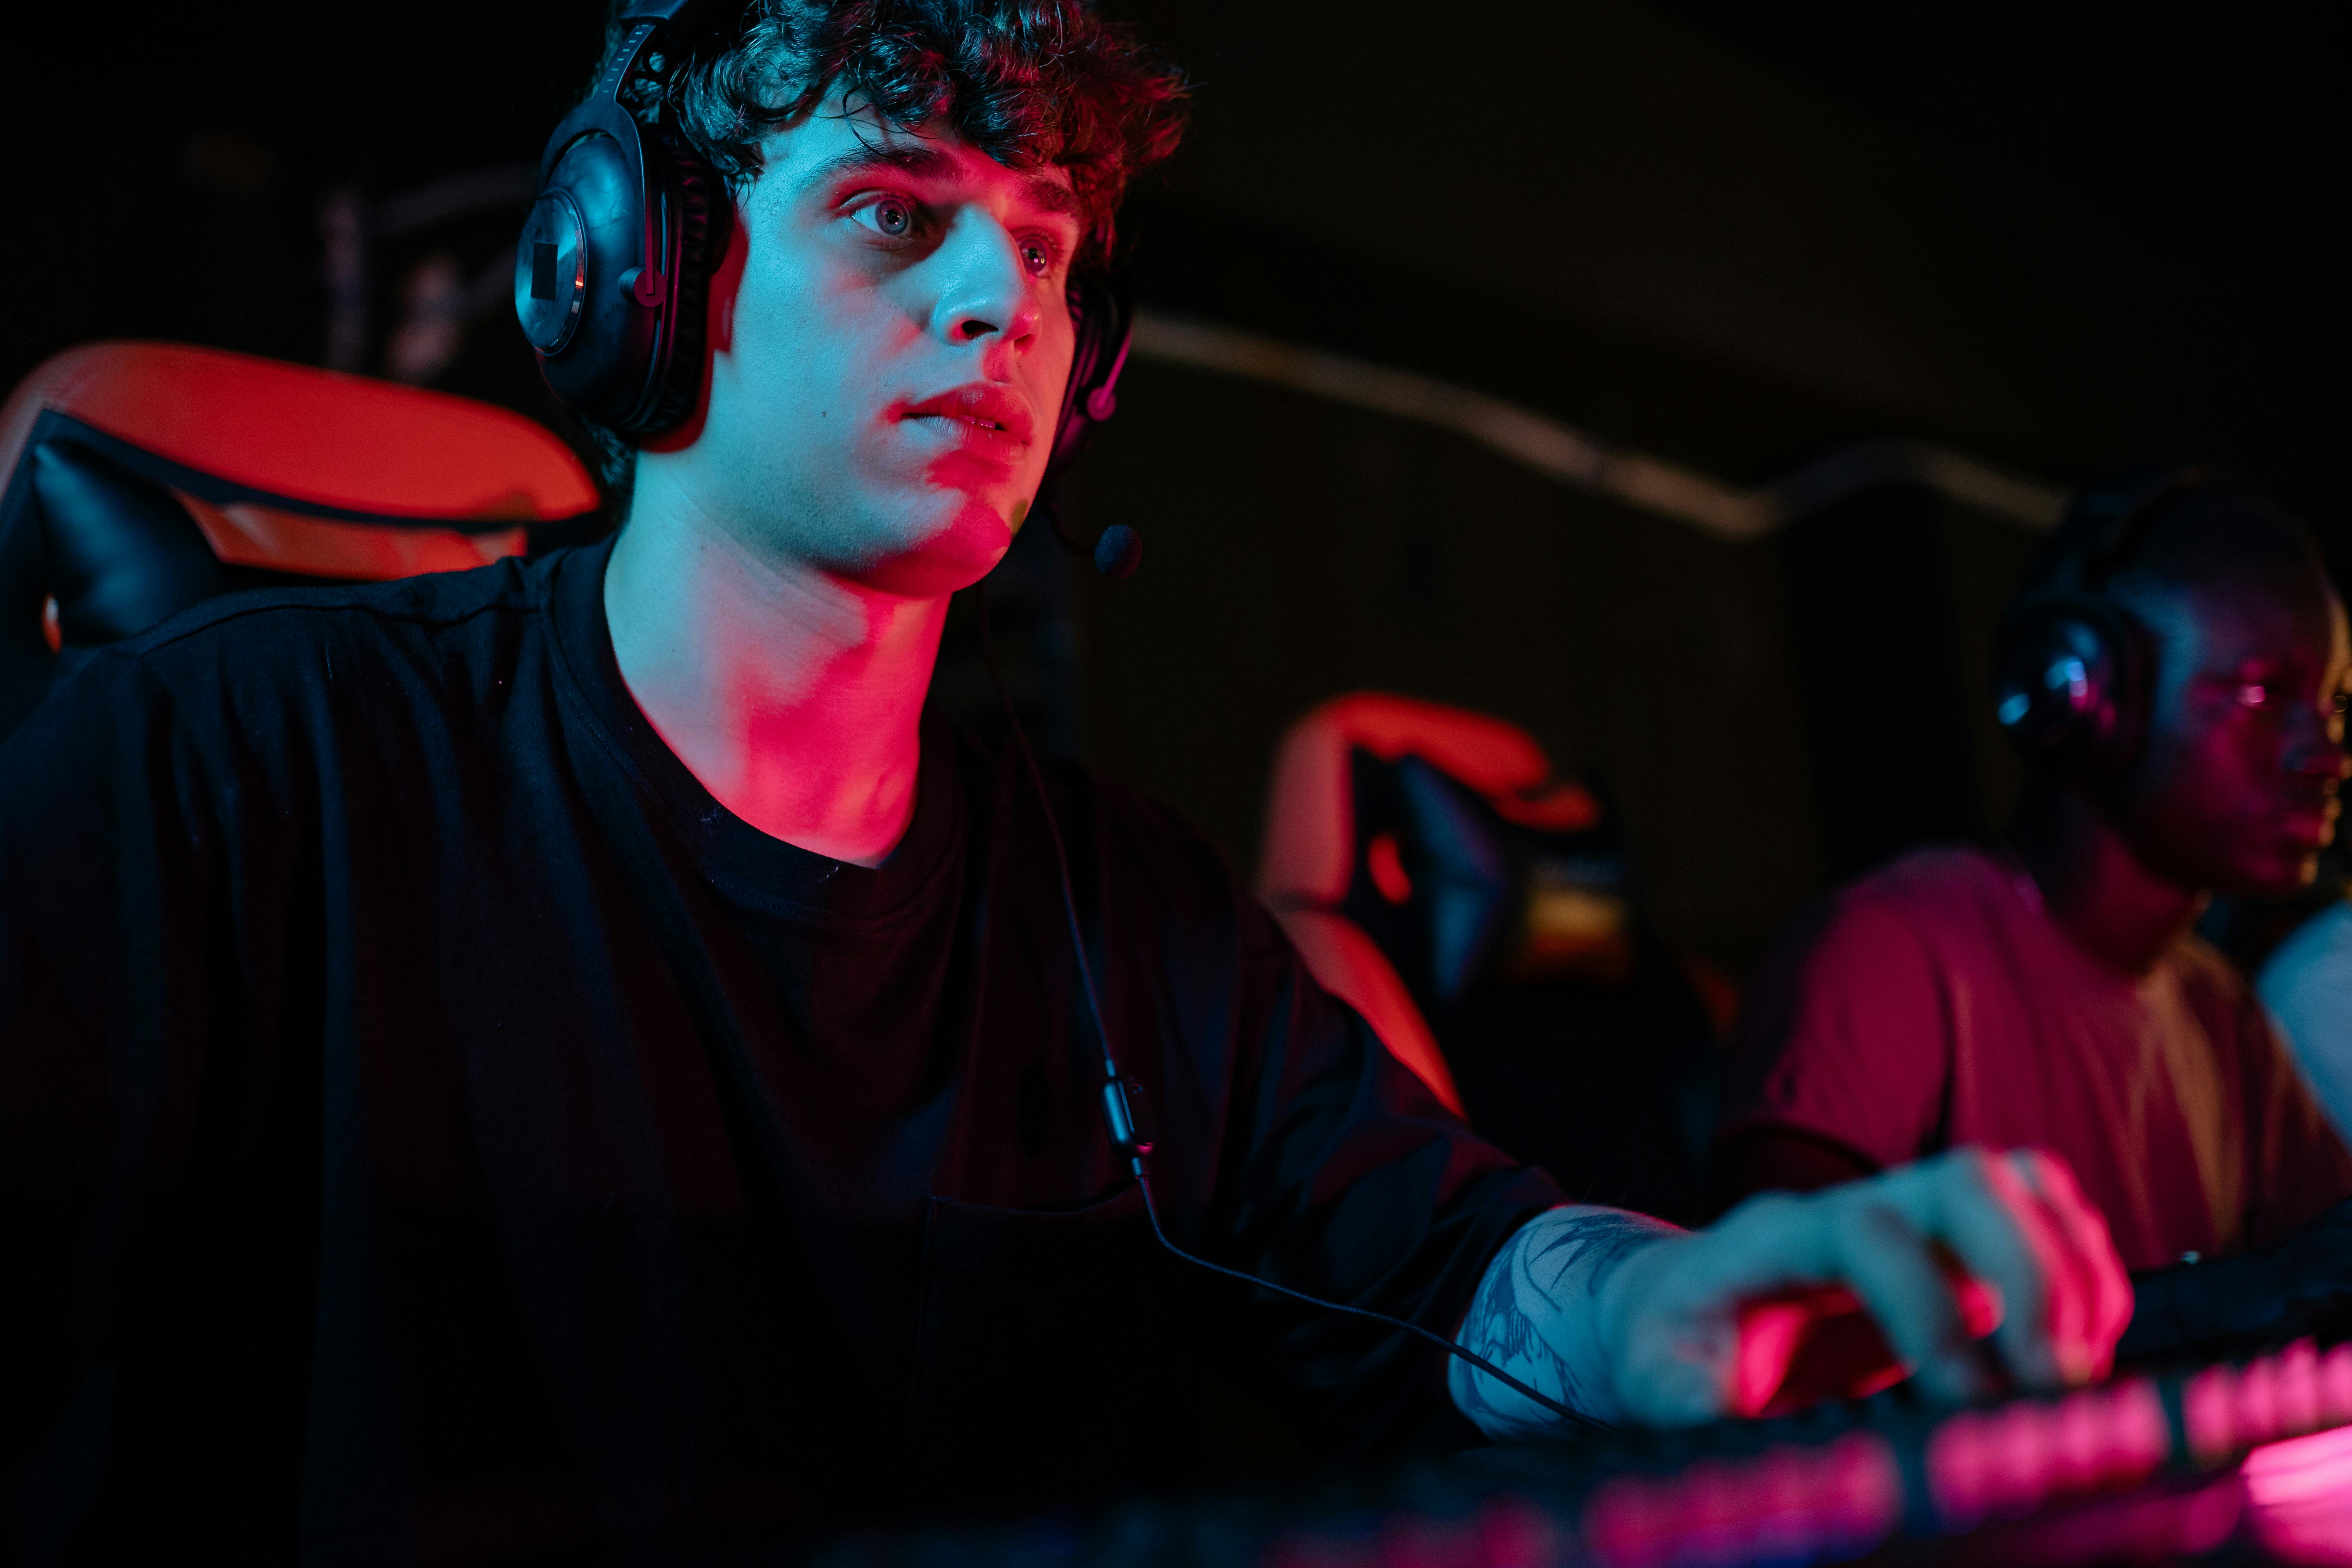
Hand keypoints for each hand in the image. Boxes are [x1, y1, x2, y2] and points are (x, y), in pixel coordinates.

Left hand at [1594, 1146, 2131, 1427]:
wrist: (1680, 1307)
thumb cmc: (1670, 1344)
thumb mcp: (1655, 1377)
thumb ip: (1689, 1402)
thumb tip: (1733, 1428)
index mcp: (1775, 1237)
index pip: (1865, 1232)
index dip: (1926, 1305)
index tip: (1965, 1395)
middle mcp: (1855, 1207)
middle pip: (1963, 1179)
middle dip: (2028, 1272)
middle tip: (2054, 1380)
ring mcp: (1914, 1215)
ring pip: (2018, 1186)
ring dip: (2071, 1272)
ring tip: (2076, 1372)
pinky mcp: (1955, 1245)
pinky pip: (2043, 1216)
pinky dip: (2084, 1274)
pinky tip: (2079, 1350)